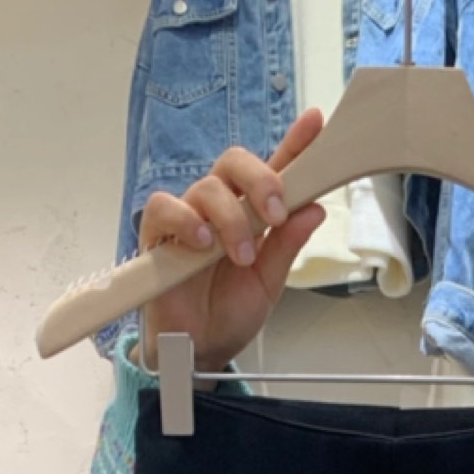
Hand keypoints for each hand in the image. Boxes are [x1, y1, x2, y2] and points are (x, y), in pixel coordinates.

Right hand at [139, 110, 326, 373]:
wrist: (200, 350)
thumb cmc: (229, 315)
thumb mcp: (268, 284)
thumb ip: (287, 247)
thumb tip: (314, 209)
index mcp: (251, 214)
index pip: (273, 170)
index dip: (293, 143)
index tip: (315, 123)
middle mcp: (220, 208)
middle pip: (234, 162)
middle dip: (260, 180)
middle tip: (275, 215)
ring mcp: (188, 218)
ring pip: (207, 187)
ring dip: (229, 218)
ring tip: (240, 256)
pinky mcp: (158, 235)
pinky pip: (164, 207)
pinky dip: (185, 220)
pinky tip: (202, 242)